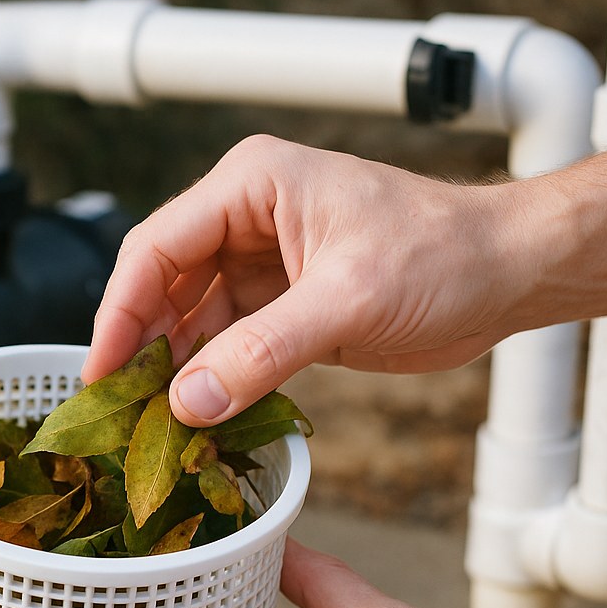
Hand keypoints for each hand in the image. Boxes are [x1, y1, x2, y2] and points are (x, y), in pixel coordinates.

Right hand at [82, 134, 535, 425]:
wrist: (505, 275)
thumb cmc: (445, 254)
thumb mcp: (347, 300)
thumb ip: (262, 352)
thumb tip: (189, 400)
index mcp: (252, 187)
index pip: (156, 248)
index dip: (120, 311)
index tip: (101, 371)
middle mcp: (247, 221)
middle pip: (164, 286)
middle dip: (141, 345)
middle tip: (120, 407)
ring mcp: (263, 268)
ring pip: (192, 322)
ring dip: (174, 369)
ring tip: (152, 420)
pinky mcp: (283, 309)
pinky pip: (227, 346)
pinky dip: (211, 380)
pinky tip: (196, 413)